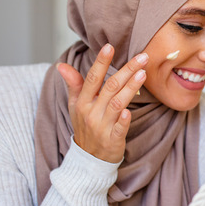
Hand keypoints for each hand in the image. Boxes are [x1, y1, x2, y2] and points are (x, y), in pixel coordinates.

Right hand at [56, 44, 148, 162]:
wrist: (89, 159)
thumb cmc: (85, 127)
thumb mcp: (75, 106)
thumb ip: (74, 84)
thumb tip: (61, 65)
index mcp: (82, 102)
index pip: (92, 78)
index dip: (101, 62)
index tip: (110, 46)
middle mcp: (91, 112)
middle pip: (110, 87)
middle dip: (127, 70)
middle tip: (142, 57)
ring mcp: (101, 126)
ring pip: (117, 104)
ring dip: (130, 88)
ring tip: (143, 73)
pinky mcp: (112, 140)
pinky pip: (119, 129)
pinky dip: (123, 120)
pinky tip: (130, 111)